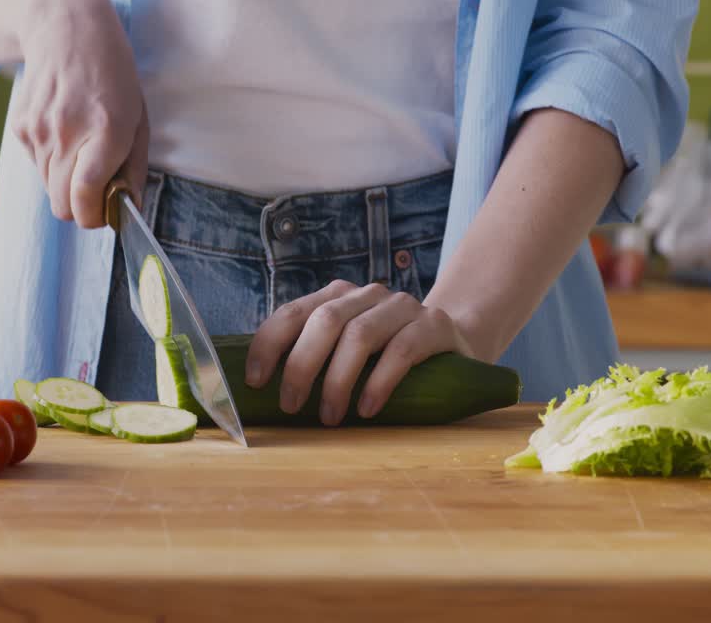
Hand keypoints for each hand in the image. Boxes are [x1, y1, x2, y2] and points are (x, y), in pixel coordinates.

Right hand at [12, 0, 148, 227]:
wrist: (66, 30)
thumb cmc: (112, 76)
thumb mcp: (138, 118)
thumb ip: (134, 168)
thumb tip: (130, 209)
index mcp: (106, 131)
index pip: (85, 198)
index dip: (94, 217)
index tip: (104, 212)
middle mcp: (67, 133)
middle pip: (62, 205)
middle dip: (80, 206)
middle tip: (97, 189)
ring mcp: (38, 130)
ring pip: (49, 188)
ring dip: (66, 181)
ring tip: (82, 148)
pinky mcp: (19, 127)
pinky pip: (36, 165)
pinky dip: (51, 160)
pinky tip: (64, 130)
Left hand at [244, 280, 474, 425]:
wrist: (456, 342)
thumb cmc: (388, 357)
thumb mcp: (348, 352)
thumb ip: (315, 358)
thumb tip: (262, 395)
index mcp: (337, 297)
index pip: (293, 312)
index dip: (269, 344)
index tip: (254, 381)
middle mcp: (367, 294)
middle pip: (324, 320)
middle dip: (301, 365)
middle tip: (290, 405)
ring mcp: (403, 306)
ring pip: (360, 334)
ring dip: (338, 380)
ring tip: (329, 417)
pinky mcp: (434, 325)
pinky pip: (402, 349)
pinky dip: (379, 381)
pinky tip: (367, 408)